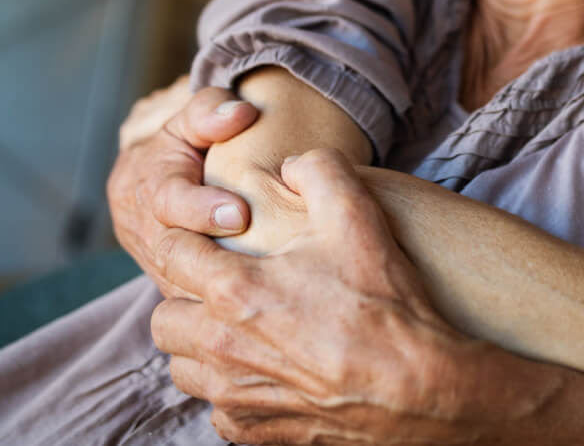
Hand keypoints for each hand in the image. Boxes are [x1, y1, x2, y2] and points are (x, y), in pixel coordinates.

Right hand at [106, 84, 259, 296]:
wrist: (155, 186)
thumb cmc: (185, 147)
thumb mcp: (191, 121)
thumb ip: (210, 112)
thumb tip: (240, 113)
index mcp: (146, 187)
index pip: (168, 201)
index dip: (201, 209)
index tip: (240, 213)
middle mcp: (147, 233)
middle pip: (175, 254)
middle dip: (216, 257)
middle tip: (261, 256)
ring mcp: (159, 268)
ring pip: (186, 290)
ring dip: (222, 293)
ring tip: (268, 290)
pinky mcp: (177, 292)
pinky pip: (199, 310)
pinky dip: (226, 312)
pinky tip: (262, 311)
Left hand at [150, 149, 513, 444]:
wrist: (421, 389)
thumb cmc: (386, 304)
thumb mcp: (357, 216)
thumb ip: (318, 170)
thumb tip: (292, 164)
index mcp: (234, 291)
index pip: (171, 251)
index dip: (186, 235)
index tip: (209, 235)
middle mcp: (222, 347)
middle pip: (163, 317)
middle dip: (183, 296)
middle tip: (220, 284)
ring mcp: (235, 396)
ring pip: (182, 367)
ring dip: (199, 346)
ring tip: (236, 328)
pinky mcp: (255, 432)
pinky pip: (216, 411)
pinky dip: (229, 392)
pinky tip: (263, 372)